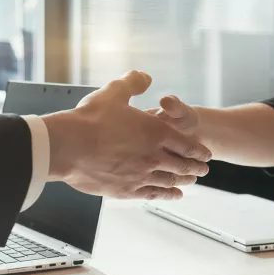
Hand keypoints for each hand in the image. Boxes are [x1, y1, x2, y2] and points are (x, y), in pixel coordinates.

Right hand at [42, 71, 211, 199]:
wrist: (68, 147)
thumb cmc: (88, 120)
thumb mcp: (113, 92)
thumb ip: (133, 83)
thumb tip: (145, 78)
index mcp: (155, 132)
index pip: (186, 145)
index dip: (198, 150)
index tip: (205, 154)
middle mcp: (153, 156)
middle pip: (182, 166)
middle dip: (196, 168)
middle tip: (203, 170)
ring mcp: (141, 175)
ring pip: (170, 181)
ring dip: (184, 182)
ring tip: (190, 182)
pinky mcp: (126, 190)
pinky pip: (153, 194)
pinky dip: (166, 195)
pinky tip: (172, 196)